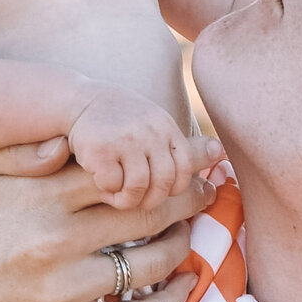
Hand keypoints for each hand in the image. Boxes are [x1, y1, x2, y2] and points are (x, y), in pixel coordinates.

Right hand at [0, 144, 207, 301]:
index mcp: (40, 195)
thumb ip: (22, 146)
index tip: (195, 153)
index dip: (166, 159)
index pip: (123, 169)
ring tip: (189, 229)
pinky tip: (185, 282)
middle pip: (148, 211)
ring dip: (182, 243)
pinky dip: (171, 299)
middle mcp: (56, 240)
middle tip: (209, 187)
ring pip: (151, 262)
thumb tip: (71, 134)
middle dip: (188, 196)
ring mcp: (65, 288)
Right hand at [67, 91, 220, 214]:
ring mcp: (125, 139)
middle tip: (137, 202)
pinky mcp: (100, 148)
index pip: (185, 168)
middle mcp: (150, 131)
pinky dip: (108, 191)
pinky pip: (112, 184)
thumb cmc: (123, 121)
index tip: (160, 193)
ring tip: (118, 196)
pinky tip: (102, 184)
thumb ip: (185, 144)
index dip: (176, 189)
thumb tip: (221, 152)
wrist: (80, 100)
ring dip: (128, 199)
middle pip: (164, 182)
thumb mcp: (157, 125)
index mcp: (166, 127)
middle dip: (152, 200)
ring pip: (138, 187)